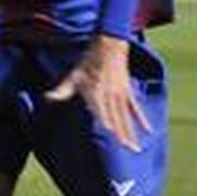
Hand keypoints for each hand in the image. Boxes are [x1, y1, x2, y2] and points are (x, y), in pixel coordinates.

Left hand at [44, 35, 150, 152]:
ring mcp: (121, 95)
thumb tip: (48, 97)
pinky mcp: (127, 92)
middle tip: (127, 150)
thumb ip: (62, 90)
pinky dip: (142, 120)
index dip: (105, 123)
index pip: (100, 111)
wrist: (108, 46)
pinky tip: (148, 131)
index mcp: (96, 93)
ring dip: (132, 133)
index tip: (108, 135)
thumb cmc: (88, 62)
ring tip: (135, 148)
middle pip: (116, 119)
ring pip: (127, 117)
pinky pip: (136, 109)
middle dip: (121, 135)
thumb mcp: (73, 75)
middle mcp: (110, 96)